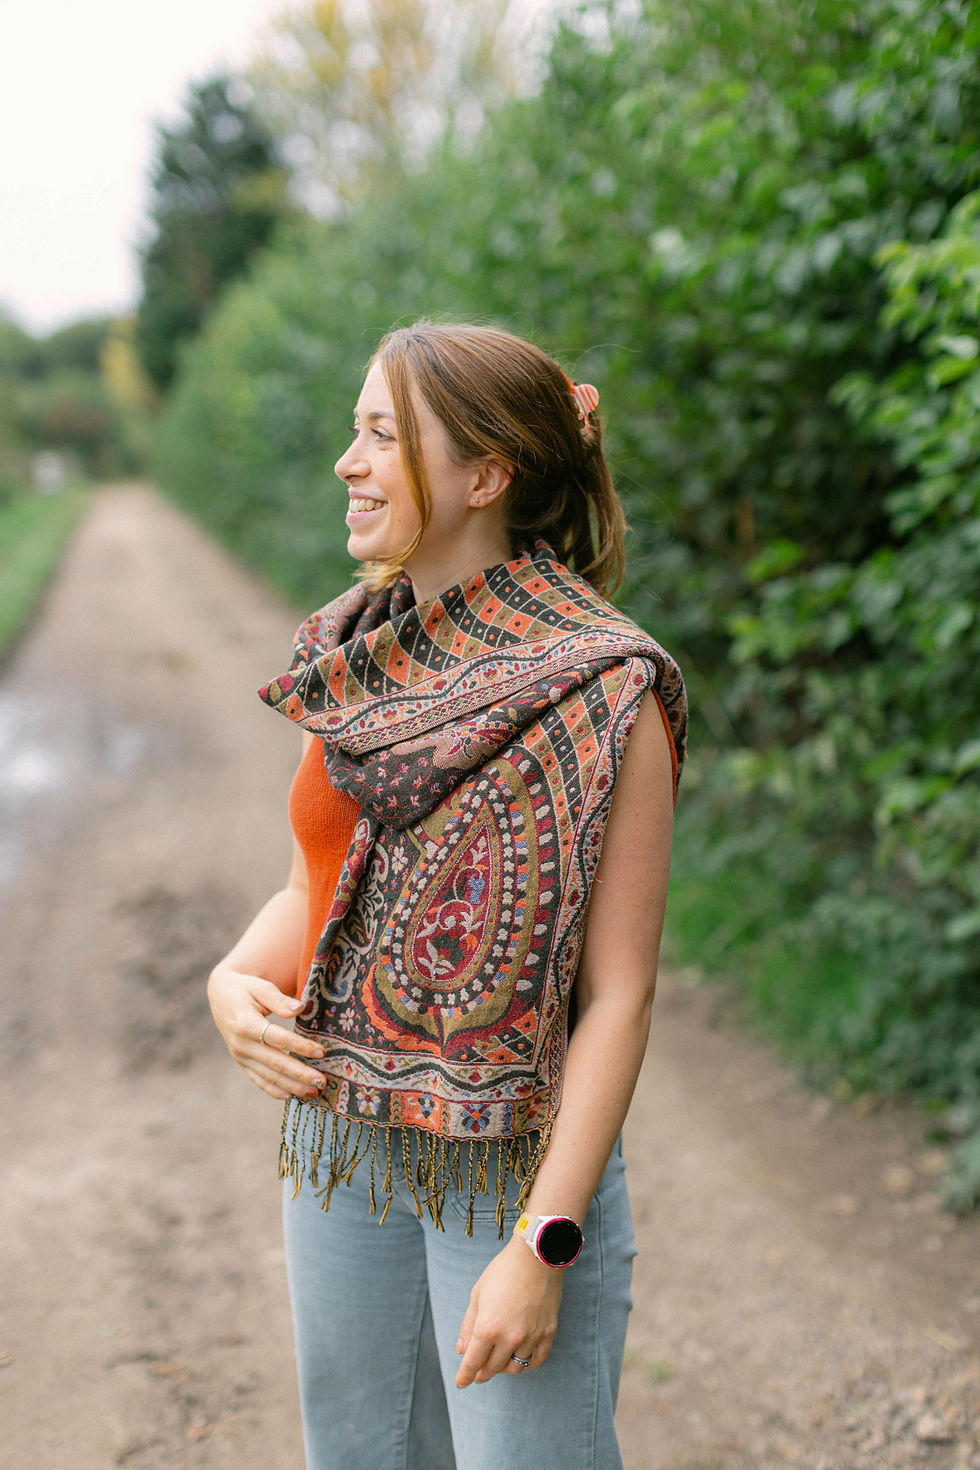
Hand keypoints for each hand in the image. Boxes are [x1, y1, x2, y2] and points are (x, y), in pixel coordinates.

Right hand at [207, 963, 325, 1100]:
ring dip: (292, 1086)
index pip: (278, 1039)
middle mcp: (241, 1044)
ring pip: (268, 1076)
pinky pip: (258, 1080)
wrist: (220, 997)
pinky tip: (291, 1096)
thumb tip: (300, 1009)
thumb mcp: (260, 986)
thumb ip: (279, 999)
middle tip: (322, 1082)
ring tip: (314, 1093)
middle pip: (275, 1063)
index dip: (300, 1047)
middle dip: (300, 1074)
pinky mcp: (241, 1062)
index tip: (321, 1052)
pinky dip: (274, 1090)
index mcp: (245, 1023)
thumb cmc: (244, 989)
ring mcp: (240, 1056)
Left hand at [454, 1236, 563, 1387]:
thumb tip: (461, 1350)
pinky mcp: (548, 1333)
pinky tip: (521, 1356)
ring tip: (499, 1359)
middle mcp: (509, 1337)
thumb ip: (468, 1325)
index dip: (465, 1375)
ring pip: (515, 1367)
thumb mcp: (478, 1295)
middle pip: (493, 1368)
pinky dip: (527, 1363)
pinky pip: (537, 1360)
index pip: (473, 1362)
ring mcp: (531, 1337)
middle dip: (482, 1372)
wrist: (536, 1256)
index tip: (461, 1383)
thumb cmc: (503, 1271)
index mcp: (487, 1327)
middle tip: (478, 1371)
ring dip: (504, 1368)